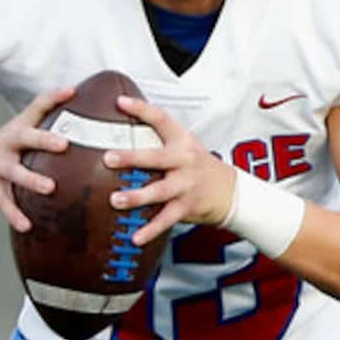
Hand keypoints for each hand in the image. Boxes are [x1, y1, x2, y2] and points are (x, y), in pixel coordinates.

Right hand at [0, 84, 76, 232]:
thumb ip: (44, 118)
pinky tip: (27, 224)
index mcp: (17, 128)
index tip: (71, 92)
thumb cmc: (6, 150)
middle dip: (43, 140)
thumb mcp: (20, 131)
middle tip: (63, 144)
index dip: (53, 98)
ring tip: (49, 188)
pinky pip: (4, 203)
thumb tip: (76, 97)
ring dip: (31, 180)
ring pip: (14, 172)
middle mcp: (6, 144)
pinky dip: (15, 215)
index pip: (36, 108)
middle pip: (24, 138)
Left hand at [105, 94, 233, 246]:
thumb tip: (119, 131)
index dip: (140, 109)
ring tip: (116, 200)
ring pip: (159, 191)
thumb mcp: (183, 147)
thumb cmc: (197, 167)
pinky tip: (135, 237)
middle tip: (109, 158)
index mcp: (181, 142)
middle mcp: (184, 161)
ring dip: (136, 197)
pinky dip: (150, 230)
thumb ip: (156, 141)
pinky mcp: (186, 206)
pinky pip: (165, 220)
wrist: (230, 191)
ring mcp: (185, 185)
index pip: (161, 119)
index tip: (119, 102)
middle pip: (156, 157)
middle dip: (131, 158)